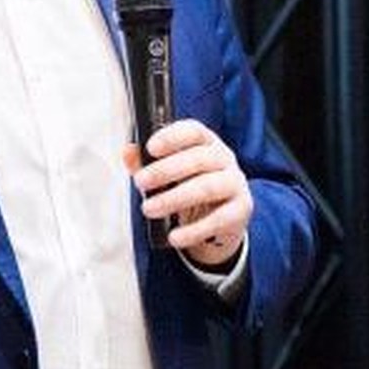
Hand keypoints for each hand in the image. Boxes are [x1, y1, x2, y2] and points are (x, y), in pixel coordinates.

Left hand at [124, 119, 253, 268]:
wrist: (220, 217)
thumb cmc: (190, 184)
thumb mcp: (168, 171)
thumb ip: (146, 161)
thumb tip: (128, 152)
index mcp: (206, 142)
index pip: (193, 131)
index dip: (172, 137)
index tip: (150, 148)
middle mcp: (224, 158)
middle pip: (199, 159)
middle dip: (166, 170)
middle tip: (141, 182)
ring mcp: (235, 183)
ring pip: (208, 187)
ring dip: (174, 199)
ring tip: (149, 209)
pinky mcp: (241, 209)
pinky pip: (219, 219)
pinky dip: (194, 230)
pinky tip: (174, 237)